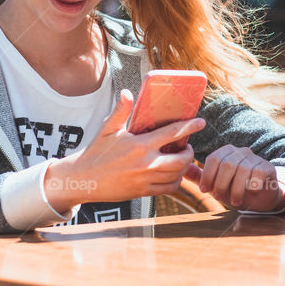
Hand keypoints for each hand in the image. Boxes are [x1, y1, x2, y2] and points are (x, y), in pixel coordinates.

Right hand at [44, 89, 205, 210]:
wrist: (83, 180)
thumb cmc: (96, 153)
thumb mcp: (107, 129)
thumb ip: (121, 111)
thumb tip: (128, 93)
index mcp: (140, 145)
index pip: (172, 133)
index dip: (190, 126)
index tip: (201, 122)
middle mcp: (146, 163)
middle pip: (181, 159)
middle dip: (189, 153)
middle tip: (187, 147)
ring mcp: (146, 179)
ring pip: (177, 175)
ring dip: (184, 167)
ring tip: (181, 160)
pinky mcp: (143, 192)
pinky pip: (168, 188)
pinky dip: (175, 182)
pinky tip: (172, 174)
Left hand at [193, 145, 284, 212]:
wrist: (260, 196)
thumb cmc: (234, 188)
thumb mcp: (216, 184)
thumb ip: (200, 177)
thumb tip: (182, 169)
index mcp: (226, 152)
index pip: (213, 159)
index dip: (207, 176)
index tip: (205, 191)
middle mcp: (241, 151)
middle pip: (227, 164)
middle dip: (221, 184)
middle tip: (220, 198)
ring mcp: (255, 158)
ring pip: (242, 170)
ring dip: (236, 190)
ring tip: (235, 202)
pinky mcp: (267, 167)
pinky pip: (258, 174)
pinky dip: (252, 186)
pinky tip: (250, 194)